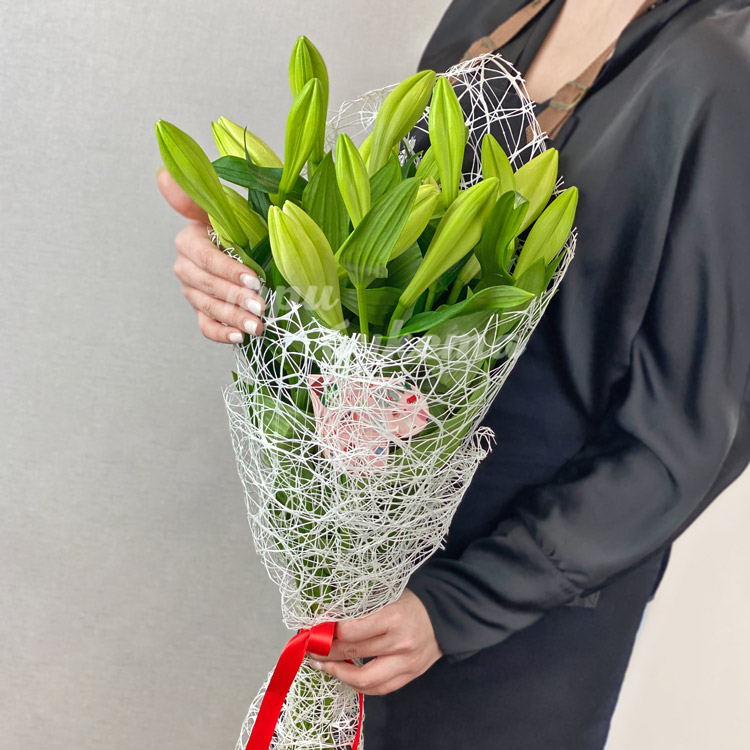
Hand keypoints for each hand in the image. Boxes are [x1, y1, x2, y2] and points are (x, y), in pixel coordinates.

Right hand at [155, 166, 264, 342]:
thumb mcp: (220, 208)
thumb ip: (194, 195)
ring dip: (234, 318)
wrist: (244, 247)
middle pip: (209, 286)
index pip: (206, 259)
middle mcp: (185, 267)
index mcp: (189, 241)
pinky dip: (221, 334)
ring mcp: (192, 292)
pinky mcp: (201, 311)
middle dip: (236, 297)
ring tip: (258, 326)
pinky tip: (239, 337)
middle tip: (261, 306)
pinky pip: (206, 327)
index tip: (254, 279)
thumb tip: (163, 174)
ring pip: (209, 308)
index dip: (229, 270)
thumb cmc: (237, 226)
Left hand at [308, 588, 441, 694]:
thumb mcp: (387, 594)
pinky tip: (344, 676)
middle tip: (311, 646)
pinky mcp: (410, 676)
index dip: (329, 631)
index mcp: (393, 616)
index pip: (351, 630)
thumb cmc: (411, 601)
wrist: (445, 616)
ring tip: (322, 665)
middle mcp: (400, 642)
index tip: (316, 627)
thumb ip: (361, 606)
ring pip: (363, 678)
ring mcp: (406, 663)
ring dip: (337, 672)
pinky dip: (358, 685)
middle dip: (326, 650)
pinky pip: (379, 688)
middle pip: (352, 652)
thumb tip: (328, 615)